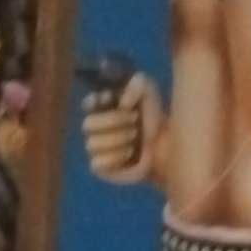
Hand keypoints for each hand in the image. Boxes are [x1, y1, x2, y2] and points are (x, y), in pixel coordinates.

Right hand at [80, 70, 164, 185]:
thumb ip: (137, 84)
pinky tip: (129, 154)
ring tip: (135, 137)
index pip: (87, 103)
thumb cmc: (153, 116)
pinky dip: (116, 157)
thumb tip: (122, 104)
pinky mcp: (99, 166)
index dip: (95, 102)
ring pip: (92, 144)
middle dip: (114, 121)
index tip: (111, 99)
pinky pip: (97, 163)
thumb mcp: (149, 91)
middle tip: (134, 120)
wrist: (164, 144)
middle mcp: (94, 127)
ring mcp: (95, 147)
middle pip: (88, 124)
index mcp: (102, 107)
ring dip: (118, 139)